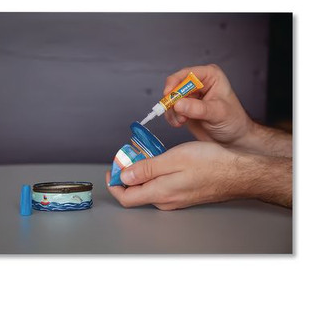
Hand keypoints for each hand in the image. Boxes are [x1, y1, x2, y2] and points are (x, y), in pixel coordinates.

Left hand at [106, 141, 291, 209]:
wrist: (239, 173)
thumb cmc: (211, 163)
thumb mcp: (174, 159)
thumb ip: (147, 170)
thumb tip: (125, 177)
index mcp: (161, 193)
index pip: (126, 198)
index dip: (114, 184)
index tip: (113, 168)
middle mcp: (166, 201)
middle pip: (136, 192)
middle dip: (128, 174)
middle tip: (131, 153)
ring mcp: (176, 199)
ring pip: (149, 188)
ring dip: (142, 172)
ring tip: (146, 152)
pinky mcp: (184, 194)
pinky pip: (161, 186)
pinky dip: (155, 174)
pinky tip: (161, 159)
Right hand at [164, 64, 254, 146]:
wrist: (233, 139)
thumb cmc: (233, 121)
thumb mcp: (218, 113)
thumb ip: (197, 108)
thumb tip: (178, 104)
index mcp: (210, 76)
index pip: (187, 74)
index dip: (175, 82)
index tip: (169, 94)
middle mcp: (198, 84)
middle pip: (175, 86)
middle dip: (173, 101)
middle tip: (177, 112)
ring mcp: (190, 97)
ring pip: (170, 99)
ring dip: (173, 111)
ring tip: (182, 121)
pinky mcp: (184, 109)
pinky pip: (170, 110)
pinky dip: (172, 117)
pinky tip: (180, 123)